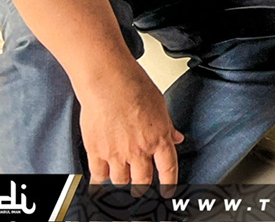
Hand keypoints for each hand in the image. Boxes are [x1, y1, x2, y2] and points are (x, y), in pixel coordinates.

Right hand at [79, 68, 182, 190]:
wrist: (109, 82)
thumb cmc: (134, 86)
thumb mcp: (160, 105)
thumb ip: (167, 127)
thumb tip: (177, 137)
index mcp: (159, 138)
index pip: (168, 169)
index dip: (169, 184)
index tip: (167, 192)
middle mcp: (140, 150)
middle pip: (143, 181)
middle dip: (142, 187)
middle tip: (140, 186)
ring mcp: (117, 154)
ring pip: (121, 182)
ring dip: (122, 182)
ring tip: (121, 177)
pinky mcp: (97, 152)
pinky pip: (99, 176)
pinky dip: (100, 180)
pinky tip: (102, 178)